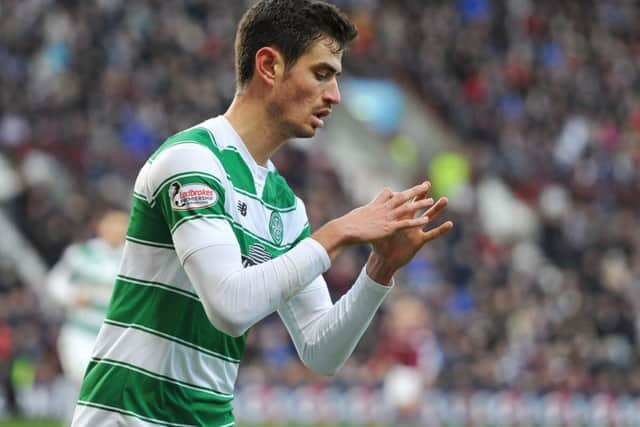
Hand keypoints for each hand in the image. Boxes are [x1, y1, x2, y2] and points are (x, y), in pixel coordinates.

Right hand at [312, 182, 436, 259]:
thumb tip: (362, 210)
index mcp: (375, 205)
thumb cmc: (348, 224)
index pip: (388, 194)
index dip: (397, 192)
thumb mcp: (357, 214)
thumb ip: (364, 211)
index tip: (405, 191)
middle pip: (402, 197)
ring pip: (407, 208)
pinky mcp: (388, 228)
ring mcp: (386, 218)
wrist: (346, 229)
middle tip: (426, 185)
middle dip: (414, 190)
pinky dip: (416, 221)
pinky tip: (425, 220)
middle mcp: (383, 209)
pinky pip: (405, 223)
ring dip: (420, 204)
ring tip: (431, 200)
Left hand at [367, 184, 452, 283]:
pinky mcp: (419, 241)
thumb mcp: (377, 231)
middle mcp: (409, 222)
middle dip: (423, 195)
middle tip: (428, 184)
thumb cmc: (380, 245)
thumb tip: (366, 208)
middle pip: (418, 206)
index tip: (410, 182)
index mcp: (399, 217)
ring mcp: (416, 230)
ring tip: (445, 199)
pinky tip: (450, 224)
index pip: (404, 202)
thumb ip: (374, 220)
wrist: (385, 260)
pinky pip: (431, 234)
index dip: (408, 192)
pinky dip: (440, 230)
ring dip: (436, 208)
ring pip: (428, 217)